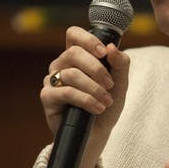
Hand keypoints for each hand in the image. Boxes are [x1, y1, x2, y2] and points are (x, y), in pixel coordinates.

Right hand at [39, 26, 130, 167]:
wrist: (97, 133)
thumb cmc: (107, 104)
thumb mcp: (120, 83)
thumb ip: (120, 64)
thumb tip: (112, 48)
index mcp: (77, 56)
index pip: (74, 34)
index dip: (87, 39)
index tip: (103, 53)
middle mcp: (61, 64)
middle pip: (73, 52)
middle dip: (97, 69)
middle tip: (110, 84)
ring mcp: (52, 80)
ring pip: (72, 74)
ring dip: (94, 88)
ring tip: (106, 102)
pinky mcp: (47, 97)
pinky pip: (66, 92)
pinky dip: (86, 100)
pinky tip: (97, 108)